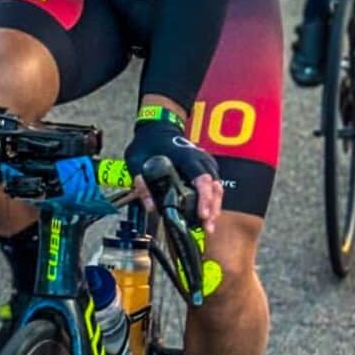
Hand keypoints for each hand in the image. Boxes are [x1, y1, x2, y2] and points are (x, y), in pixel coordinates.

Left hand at [125, 119, 221, 233]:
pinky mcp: (205, 167)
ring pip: (217, 186)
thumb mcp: (136, 160)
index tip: (202, 214)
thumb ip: (142, 183)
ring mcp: (204, 162)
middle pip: (215, 186)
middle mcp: (200, 158)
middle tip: (207, 227)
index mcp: (185, 156)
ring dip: (215, 207)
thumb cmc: (149, 143)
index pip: (201, 179)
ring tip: (209, 225)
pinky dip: (213, 200)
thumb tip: (151, 207)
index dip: (204, 198)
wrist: (158, 128)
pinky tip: (207, 214)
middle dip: (213, 208)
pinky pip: (214, 185)